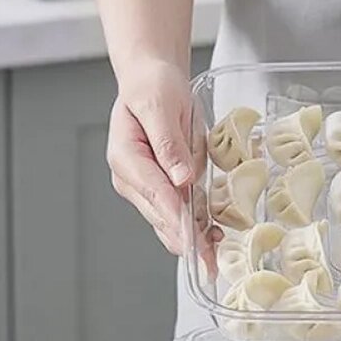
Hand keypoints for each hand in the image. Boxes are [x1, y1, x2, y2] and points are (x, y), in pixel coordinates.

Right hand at [106, 59, 218, 267]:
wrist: (152, 78)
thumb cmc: (152, 86)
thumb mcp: (159, 105)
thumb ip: (169, 142)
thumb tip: (180, 178)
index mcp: (126, 157)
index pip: (154, 194)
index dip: (176, 219)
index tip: (193, 239)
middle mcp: (131, 177)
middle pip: (160, 216)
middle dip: (186, 240)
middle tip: (210, 262)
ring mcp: (144, 185)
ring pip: (167, 221)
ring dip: (191, 239)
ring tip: (215, 256)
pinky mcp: (160, 187)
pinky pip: (176, 212)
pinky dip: (193, 226)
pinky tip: (212, 236)